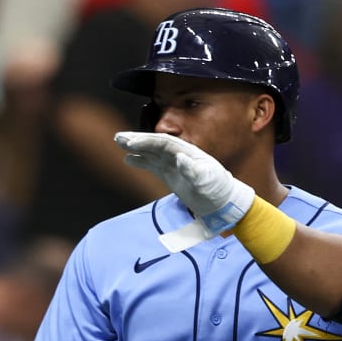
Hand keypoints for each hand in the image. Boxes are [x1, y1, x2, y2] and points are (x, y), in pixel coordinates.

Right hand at [114, 131, 254, 239]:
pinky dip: (141, 161)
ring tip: (119, 142)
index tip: (131, 144)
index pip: (163, 143)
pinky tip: (128, 159)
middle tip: (118, 138)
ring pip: (151, 152)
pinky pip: (153, 165)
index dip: (147, 142)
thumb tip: (179, 158)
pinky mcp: (171, 176)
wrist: (223, 202)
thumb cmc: (217, 190)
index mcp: (187, 152)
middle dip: (137, 140)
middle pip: (155, 144)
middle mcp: (179, 155)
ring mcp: (174, 165)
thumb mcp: (208, 180)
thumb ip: (194, 170)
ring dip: (136, 147)